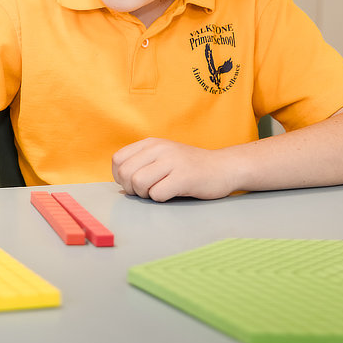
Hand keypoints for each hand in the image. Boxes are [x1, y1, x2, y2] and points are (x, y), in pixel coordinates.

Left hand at [111, 138, 236, 201]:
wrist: (224, 168)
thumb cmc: (190, 167)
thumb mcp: (163, 156)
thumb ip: (141, 162)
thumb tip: (119, 178)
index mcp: (151, 143)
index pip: (118, 160)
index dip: (120, 176)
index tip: (133, 183)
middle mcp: (160, 149)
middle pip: (125, 173)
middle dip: (131, 188)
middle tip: (146, 191)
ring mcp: (172, 161)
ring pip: (138, 182)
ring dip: (145, 194)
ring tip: (158, 192)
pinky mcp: (184, 177)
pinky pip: (157, 193)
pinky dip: (161, 199)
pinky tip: (172, 194)